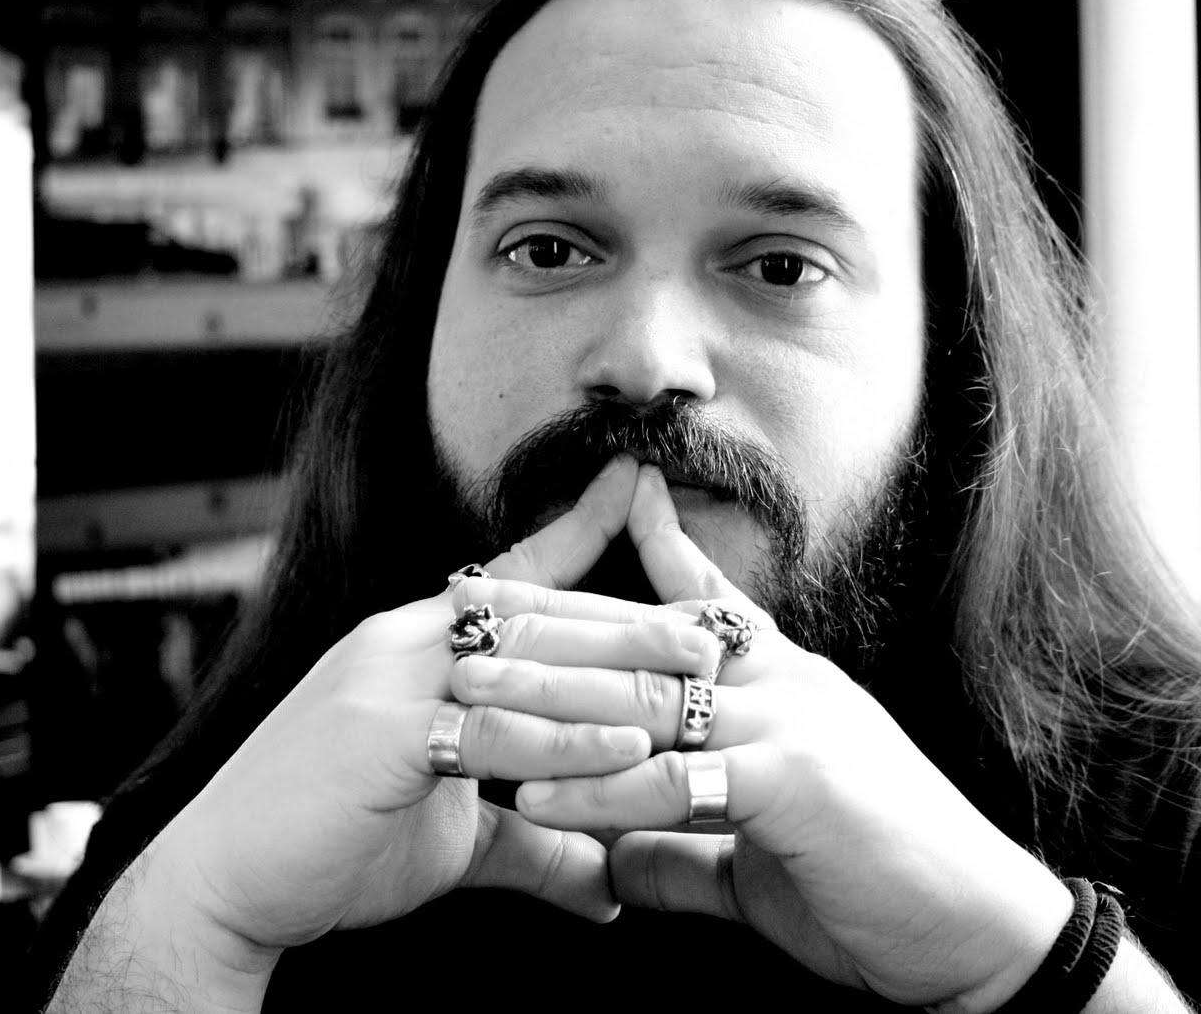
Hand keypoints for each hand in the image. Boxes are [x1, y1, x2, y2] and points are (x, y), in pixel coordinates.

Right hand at [148, 457, 704, 959]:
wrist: (222, 879)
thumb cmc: (327, 845)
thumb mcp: (449, 838)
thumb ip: (530, 842)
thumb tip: (607, 884)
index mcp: (410, 646)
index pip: (506, 577)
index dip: (573, 532)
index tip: (635, 488)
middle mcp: (399, 643)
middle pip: (535, 616)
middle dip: (628, 619)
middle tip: (712, 621)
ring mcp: (386, 682)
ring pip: (522, 665)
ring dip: (617, 674)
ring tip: (698, 680)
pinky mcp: (379, 736)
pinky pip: (490, 734)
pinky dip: (563, 743)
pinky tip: (627, 749)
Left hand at [452, 463, 1073, 1010]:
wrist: (981, 933)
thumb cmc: (877, 884)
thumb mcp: (761, 856)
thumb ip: (684, 848)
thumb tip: (616, 861)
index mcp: (781, 683)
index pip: (700, 601)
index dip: (644, 552)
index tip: (590, 513)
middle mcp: (782, 684)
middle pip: (642, 636)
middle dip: (547, 626)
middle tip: (464, 616)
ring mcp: (791, 724)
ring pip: (646, 695)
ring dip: (548, 697)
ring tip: (468, 696)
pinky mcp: (796, 781)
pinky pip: (675, 782)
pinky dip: (600, 793)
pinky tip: (533, 800)